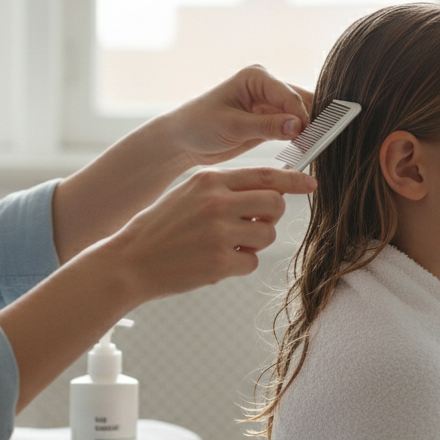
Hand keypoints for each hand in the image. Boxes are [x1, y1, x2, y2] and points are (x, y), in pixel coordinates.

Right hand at [100, 165, 315, 300]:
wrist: (129, 261)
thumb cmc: (160, 229)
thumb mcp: (187, 194)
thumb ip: (224, 189)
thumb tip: (269, 191)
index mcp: (209, 180)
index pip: (264, 175)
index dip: (292, 180)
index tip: (311, 183)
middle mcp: (216, 202)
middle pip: (274, 204)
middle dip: (270, 217)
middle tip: (250, 226)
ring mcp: (219, 232)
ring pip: (268, 234)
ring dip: (254, 243)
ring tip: (225, 246)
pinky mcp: (219, 261)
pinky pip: (253, 262)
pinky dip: (240, 265)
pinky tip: (215, 262)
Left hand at [161, 64, 313, 165]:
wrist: (184, 141)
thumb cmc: (200, 126)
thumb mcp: (232, 126)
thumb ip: (267, 126)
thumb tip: (298, 126)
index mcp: (256, 77)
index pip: (288, 96)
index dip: (302, 116)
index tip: (309, 138)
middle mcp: (266, 86)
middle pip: (300, 102)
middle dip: (310, 122)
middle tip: (316, 145)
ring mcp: (269, 104)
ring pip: (301, 115)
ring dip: (307, 131)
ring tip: (311, 149)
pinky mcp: (270, 121)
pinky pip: (293, 128)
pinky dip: (300, 138)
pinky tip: (304, 150)